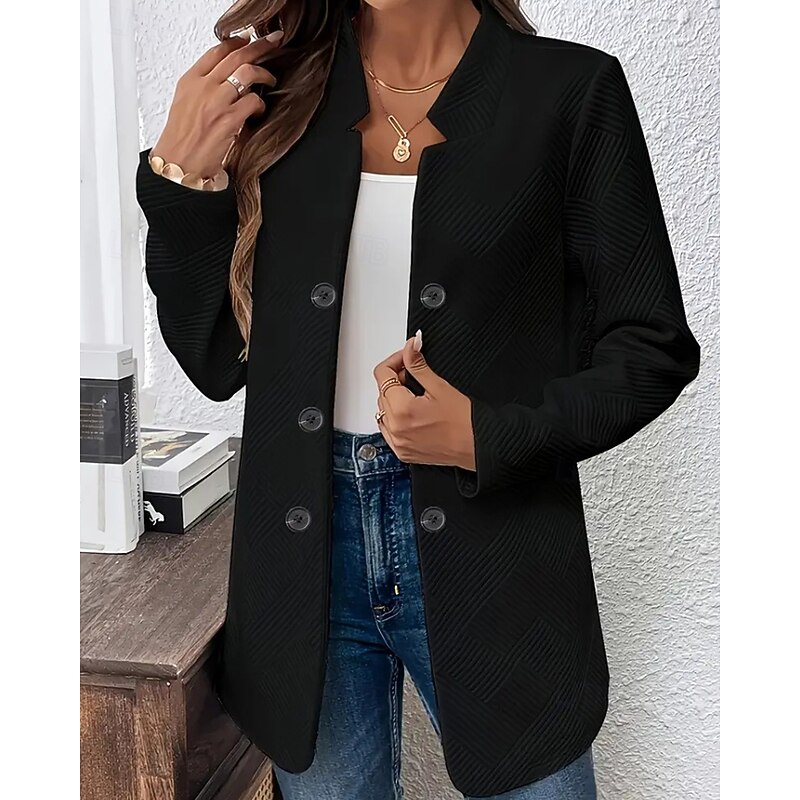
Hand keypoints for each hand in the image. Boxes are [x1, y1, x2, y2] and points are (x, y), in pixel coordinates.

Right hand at [152, 30, 283, 176]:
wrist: (178, 164)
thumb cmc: (182, 139)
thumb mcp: (185, 104)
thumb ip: (203, 87)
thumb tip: (224, 78)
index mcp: (190, 80)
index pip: (216, 51)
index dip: (236, 43)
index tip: (248, 40)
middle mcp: (203, 87)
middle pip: (235, 55)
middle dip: (259, 46)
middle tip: (273, 42)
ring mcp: (216, 102)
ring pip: (247, 72)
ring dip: (264, 73)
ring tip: (271, 78)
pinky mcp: (229, 119)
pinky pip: (253, 101)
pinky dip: (260, 104)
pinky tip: (259, 110)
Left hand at [373, 331, 475, 471]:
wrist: (477, 446)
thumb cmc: (464, 421)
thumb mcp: (439, 386)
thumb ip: (418, 364)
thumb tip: (410, 347)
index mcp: (402, 410)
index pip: (382, 374)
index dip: (395, 360)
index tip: (407, 357)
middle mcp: (395, 429)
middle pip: (382, 391)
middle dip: (396, 379)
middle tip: (415, 375)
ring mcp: (397, 442)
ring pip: (382, 410)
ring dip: (393, 399)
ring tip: (415, 396)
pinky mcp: (402, 451)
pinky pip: (387, 429)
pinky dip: (394, 418)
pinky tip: (411, 413)